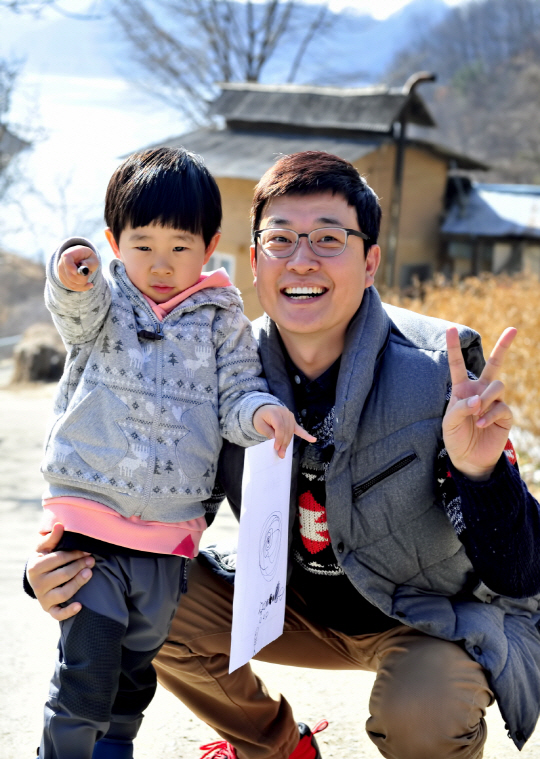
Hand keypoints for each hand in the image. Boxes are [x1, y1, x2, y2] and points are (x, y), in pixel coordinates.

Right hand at [27, 523, 94, 620]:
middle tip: (92, 560)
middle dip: (79, 565)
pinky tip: (80, 605)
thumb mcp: (45, 547)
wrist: (37, 577)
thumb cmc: (44, 558)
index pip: (59, 559)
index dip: (75, 554)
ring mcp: (43, 597)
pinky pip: (58, 614)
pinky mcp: (49, 609)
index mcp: (35, 567)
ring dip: (78, 583)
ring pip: (63, 593)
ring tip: (89, 573)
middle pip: (63, 575)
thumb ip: (52, 537)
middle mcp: (37, 584)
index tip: (87, 550)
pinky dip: (68, 611)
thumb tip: (59, 525)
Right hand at [57, 245, 98, 290]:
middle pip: (70, 275)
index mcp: (69, 254)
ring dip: (83, 283)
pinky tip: (88, 285)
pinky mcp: (63, 279)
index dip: (70, 267)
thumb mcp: (93, 258)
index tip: (76, 272)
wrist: (82, 259)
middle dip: (83, 278)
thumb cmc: (88, 258)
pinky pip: (72, 287)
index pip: (67, 259)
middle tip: (89, 274)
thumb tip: (83, 266)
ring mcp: (61, 272)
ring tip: (88, 276)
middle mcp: (62, 263)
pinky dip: (81, 287)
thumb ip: (89, 263)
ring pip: (71, 283)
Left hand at [253, 405, 316, 457]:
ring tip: (283, 452)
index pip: (280, 427)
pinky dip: (306, 435)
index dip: (279, 438)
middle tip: (280, 454)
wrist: (263, 410)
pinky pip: (299, 429)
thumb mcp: (260, 425)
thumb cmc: (260, 418)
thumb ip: (268, 432)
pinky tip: (313, 440)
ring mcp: (290, 416)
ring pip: (291, 432)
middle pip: (286, 430)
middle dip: (283, 443)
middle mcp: (284, 413)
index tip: (276, 448)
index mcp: (275, 412)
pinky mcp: (293, 420)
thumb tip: (276, 442)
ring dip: (288, 443)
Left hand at [442, 326, 516, 480]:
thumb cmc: (455, 437)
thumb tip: (478, 400)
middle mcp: (480, 391)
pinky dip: (489, 415)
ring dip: (486, 397)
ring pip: (497, 385)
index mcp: (462, 389)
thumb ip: (460, 408)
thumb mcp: (449, 423)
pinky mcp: (505, 415)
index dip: (454, 347)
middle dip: (503, 346)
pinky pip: (501, 407)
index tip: (450, 329)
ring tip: (476, 412)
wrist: (468, 459)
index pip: (458, 365)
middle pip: (494, 364)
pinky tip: (480, 424)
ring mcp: (494, 402)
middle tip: (513, 329)